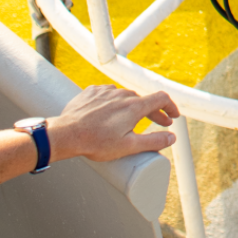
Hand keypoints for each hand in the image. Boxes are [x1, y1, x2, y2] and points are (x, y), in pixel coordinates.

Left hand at [48, 84, 179, 163]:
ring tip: (130, 120)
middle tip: (158, 123)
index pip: (162, 98)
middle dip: (153, 112)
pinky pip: (108, 94)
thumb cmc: (96, 142)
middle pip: (144, 99)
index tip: (173, 116)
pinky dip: (114, 102)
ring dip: (132, 107)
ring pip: (126, 96)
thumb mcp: (129, 146)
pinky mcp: (91, 91)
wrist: (65, 135)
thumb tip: (171, 138)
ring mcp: (106, 91)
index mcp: (135, 106)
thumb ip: (154, 141)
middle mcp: (122, 94)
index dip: (171, 107)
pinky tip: (109, 112)